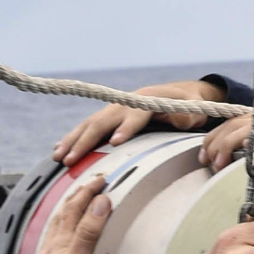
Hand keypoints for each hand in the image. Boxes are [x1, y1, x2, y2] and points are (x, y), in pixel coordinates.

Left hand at [14, 171, 110, 253]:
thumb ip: (88, 232)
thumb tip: (100, 203)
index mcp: (62, 240)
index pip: (76, 207)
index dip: (89, 191)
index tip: (101, 179)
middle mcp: (54, 244)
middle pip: (66, 212)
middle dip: (79, 194)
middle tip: (92, 183)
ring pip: (60, 224)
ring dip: (71, 208)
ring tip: (78, 201)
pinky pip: (58, 239)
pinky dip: (65, 228)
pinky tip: (65, 235)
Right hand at [54, 79, 224, 164]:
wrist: (175, 94)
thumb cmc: (187, 106)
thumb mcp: (195, 109)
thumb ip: (188, 114)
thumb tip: (183, 118)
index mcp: (147, 101)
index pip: (136, 115)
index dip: (126, 128)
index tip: (115, 143)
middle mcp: (125, 104)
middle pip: (103, 122)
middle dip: (87, 141)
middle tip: (72, 159)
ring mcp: (114, 110)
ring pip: (89, 125)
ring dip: (73, 141)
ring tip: (59, 157)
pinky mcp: (108, 117)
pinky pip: (87, 127)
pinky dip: (72, 138)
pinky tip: (59, 150)